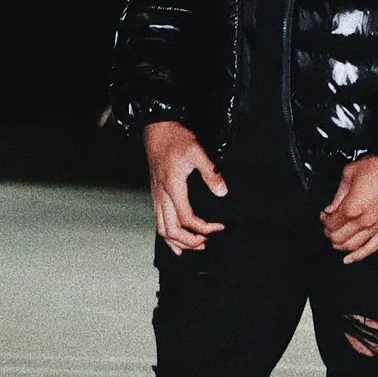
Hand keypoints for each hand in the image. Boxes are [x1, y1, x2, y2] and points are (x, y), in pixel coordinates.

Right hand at [144, 120, 226, 252]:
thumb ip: (210, 172)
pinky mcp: (155, 195)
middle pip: (171, 230)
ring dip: (176, 242)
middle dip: (189, 241)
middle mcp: (161, 195)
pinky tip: (175, 241)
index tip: (218, 227)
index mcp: (172, 187)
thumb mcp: (197, 151)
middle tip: (206, 242)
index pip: (187, 219)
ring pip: (161, 229)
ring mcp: (156, 196)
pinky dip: (166, 235)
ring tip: (193, 247)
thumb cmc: (175, 139)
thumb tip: (222, 192)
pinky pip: (157, 221)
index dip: (204, 228)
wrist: (157, 130)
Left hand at [320, 155, 377, 264]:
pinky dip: (358, 256)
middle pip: (338, 237)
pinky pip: (371, 248)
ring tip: (337, 241)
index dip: (324, 220)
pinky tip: (349, 259)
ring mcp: (376, 227)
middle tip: (329, 228)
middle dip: (330, 234)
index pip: (330, 223)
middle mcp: (362, 221)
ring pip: (352, 246)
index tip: (325, 216)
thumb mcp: (351, 172)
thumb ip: (338, 194)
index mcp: (351, 207)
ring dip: (340, 245)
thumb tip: (330, 208)